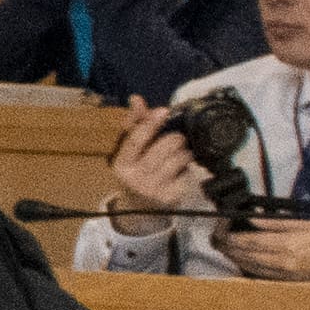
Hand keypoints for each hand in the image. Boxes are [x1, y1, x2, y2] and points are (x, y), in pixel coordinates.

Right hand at [101, 110, 217, 220]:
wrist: (138, 210)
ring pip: (180, 157)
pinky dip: (187, 168)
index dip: (150, 123)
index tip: (164, 111)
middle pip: (165, 146)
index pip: (135, 140)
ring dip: (184, 152)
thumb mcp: (128, 153)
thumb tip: (136, 99)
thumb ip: (134, 125)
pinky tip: (180, 172)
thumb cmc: (134, 173)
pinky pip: (188, 172)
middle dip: (175, 138)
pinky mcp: (172, 197)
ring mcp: (154, 189)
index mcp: (121, 164)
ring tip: (178, 156)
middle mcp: (135, 178)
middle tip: (174, 141)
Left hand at [228, 214, 309, 286]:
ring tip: (224, 243)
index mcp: (289, 244)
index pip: (248, 240)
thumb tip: (252, 219)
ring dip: (232, 255)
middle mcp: (283, 262)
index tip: (221, 223)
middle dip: (225, 244)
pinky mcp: (287, 282)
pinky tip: (241, 257)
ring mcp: (284, 275)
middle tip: (217, 233)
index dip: (229, 232)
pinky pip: (258, 275)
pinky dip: (245, 265)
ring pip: (246, 266)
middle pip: (242, 254)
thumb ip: (279, 223)